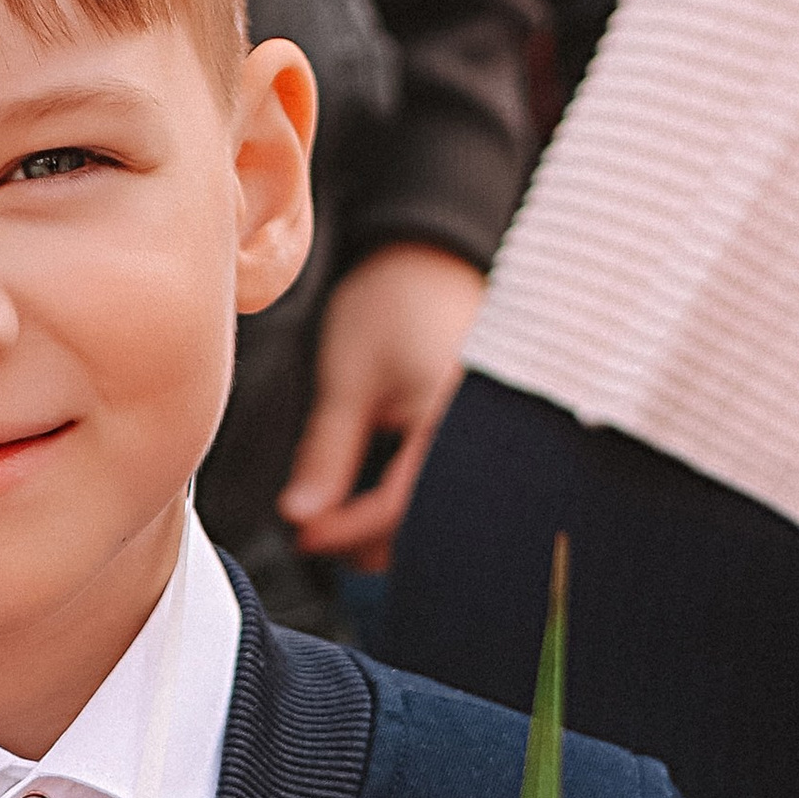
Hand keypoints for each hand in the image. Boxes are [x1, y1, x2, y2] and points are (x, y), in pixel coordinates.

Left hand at [279, 243, 483, 566]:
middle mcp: (490, 436)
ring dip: (393, 528)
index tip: (305, 535)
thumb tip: (303, 517)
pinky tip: (376, 500)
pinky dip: (413, 504)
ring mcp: (495, 440)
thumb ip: (327, 453)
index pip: (401, 505)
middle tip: (318, 533)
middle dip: (372, 541)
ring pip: (445, 515)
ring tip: (340, 517)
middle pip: (431, 524)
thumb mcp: (349, 378)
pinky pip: (454, 490)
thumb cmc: (395, 300)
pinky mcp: (490, 440)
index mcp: (457, 418)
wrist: (432, 256)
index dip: (348, 530)